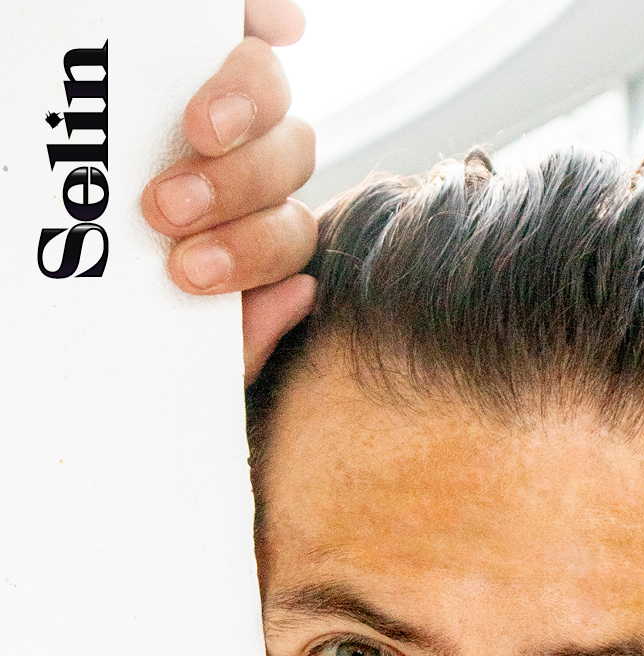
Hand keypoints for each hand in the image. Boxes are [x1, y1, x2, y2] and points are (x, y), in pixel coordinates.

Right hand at [141, 0, 316, 381]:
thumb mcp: (162, 331)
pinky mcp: (197, 44)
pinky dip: (264, 19)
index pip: (284, 236)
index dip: (252, 252)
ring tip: (196, 130)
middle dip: (237, 188)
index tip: (188, 271)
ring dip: (245, 109)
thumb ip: (231, 338)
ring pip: (273, 93)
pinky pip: (246, 25)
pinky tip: (278, 26)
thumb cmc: (106, 294)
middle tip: (167, 208)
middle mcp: (250, 162)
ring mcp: (228, 101)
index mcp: (248, 227)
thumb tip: (298, 294)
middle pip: (287, 160)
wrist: (46, 275)